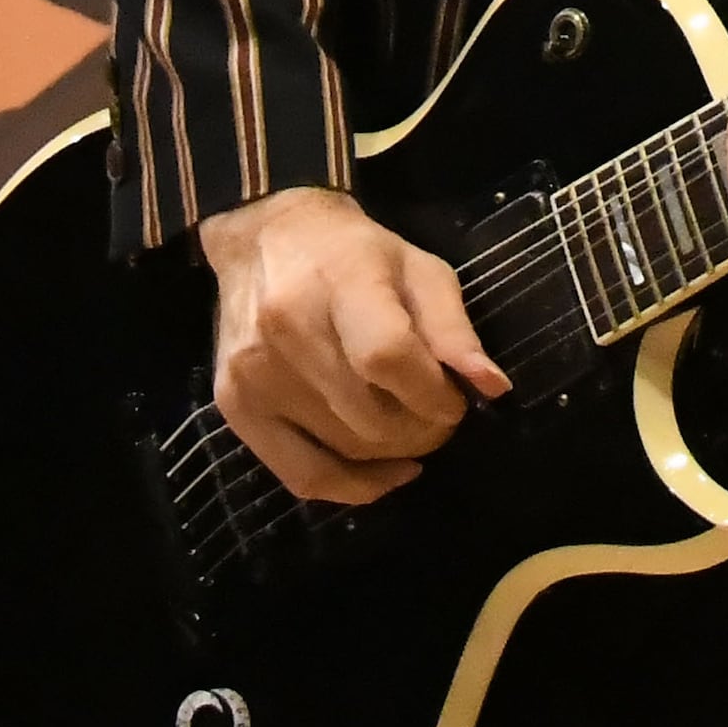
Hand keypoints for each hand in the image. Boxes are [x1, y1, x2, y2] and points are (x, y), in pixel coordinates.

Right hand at [198, 185, 511, 505]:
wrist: (265, 239)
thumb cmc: (355, 253)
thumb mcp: (419, 269)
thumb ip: (454, 328)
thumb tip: (492, 388)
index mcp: (340, 280)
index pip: (389, 358)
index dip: (434, 394)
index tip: (454, 398)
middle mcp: (286, 329)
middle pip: (370, 417)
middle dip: (422, 429)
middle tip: (436, 414)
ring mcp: (253, 374)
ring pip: (345, 450)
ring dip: (392, 453)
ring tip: (408, 426)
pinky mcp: (235, 406)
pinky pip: (303, 476)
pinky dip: (352, 487)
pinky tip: (385, 474)